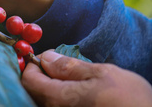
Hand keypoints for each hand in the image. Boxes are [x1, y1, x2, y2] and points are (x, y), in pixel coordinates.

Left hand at [22, 50, 151, 106]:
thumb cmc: (130, 100)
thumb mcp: (102, 74)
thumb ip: (69, 66)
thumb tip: (46, 58)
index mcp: (59, 99)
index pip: (28, 80)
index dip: (33, 64)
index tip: (48, 57)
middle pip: (33, 92)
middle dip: (41, 75)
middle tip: (58, 65)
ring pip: (44, 101)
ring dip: (51, 86)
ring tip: (71, 78)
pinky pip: (56, 106)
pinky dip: (60, 97)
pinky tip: (76, 92)